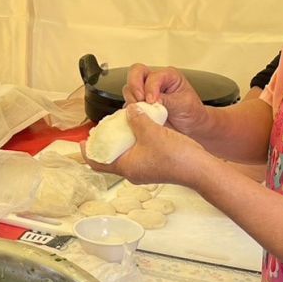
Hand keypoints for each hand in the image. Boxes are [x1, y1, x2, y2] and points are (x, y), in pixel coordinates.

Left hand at [83, 103, 208, 186]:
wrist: (200, 168)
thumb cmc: (176, 156)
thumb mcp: (151, 131)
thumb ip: (137, 119)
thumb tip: (129, 110)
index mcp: (126, 167)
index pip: (96, 163)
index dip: (86, 152)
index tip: (82, 141)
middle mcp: (132, 172)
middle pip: (109, 159)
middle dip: (104, 144)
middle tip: (103, 129)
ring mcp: (144, 171)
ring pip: (124, 155)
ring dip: (120, 142)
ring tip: (121, 126)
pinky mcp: (154, 167)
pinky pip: (137, 154)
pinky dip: (133, 143)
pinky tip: (139, 129)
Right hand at [122, 64, 209, 137]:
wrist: (191, 128)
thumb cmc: (191, 112)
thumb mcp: (183, 104)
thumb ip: (166, 100)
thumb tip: (150, 101)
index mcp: (167, 76)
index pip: (153, 76)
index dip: (150, 87)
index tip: (152, 101)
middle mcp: (154, 82)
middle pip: (136, 73)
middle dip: (135, 86)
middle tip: (139, 101)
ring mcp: (144, 93)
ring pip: (129, 88)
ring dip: (132, 100)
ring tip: (141, 111)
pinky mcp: (138, 107)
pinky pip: (127, 105)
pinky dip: (128, 111)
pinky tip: (136, 118)